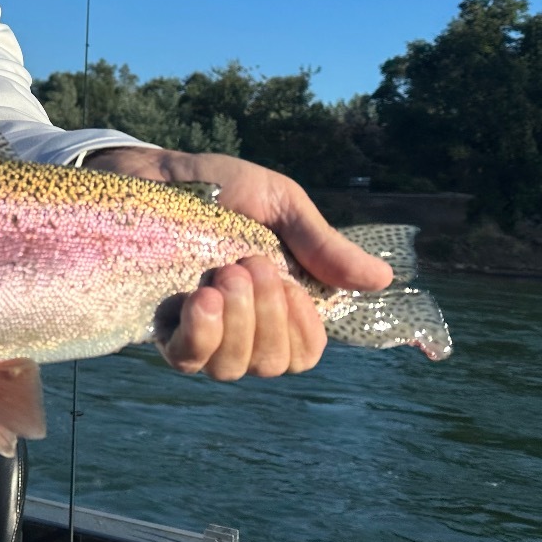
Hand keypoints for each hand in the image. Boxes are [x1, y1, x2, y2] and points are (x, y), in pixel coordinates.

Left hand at [80, 147, 392, 379]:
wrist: (160, 173)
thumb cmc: (222, 188)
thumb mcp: (281, 205)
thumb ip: (323, 246)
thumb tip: (382, 280)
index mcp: (276, 303)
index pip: (304, 353)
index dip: (306, 332)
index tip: (293, 287)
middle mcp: (241, 327)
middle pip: (273, 364)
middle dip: (269, 315)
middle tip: (250, 264)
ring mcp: (201, 332)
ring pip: (234, 368)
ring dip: (239, 322)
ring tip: (224, 274)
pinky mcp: (163, 328)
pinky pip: (188, 360)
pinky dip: (202, 335)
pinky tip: (201, 301)